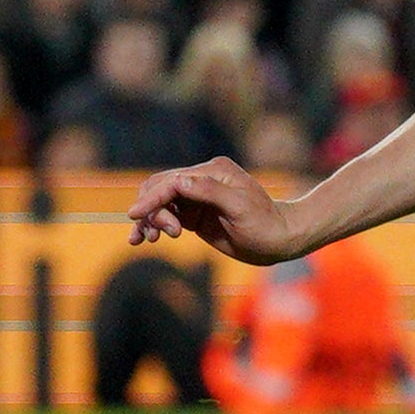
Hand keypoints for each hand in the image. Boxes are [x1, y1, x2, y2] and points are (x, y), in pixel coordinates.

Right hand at [127, 156, 307, 265]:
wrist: (279, 240)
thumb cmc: (264, 224)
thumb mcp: (240, 207)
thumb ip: (209, 192)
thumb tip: (178, 182)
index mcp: (212, 172)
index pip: (171, 181)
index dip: (151, 198)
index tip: (135, 215)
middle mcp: (201, 180)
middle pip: (160, 188)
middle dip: (151, 210)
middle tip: (159, 235)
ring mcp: (196, 197)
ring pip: (160, 203)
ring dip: (150, 221)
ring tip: (152, 241)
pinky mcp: (194, 214)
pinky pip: (166, 216)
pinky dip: (153, 226)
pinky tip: (142, 239)